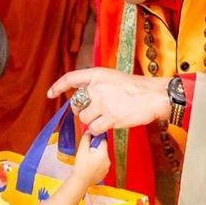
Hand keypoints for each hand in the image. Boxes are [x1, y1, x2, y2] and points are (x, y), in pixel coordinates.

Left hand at [48, 67, 170, 134]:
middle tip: (95, 111)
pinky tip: (109, 124)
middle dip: (82, 111)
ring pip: (84, 118)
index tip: (51, 93)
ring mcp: (102, 103)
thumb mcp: (114, 78)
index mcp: (98, 74)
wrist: (154, 96)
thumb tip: (85, 98)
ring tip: (107, 117)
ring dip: (92, 121)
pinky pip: (94, 128)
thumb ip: (98, 85)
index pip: (71, 78)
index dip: (58, 86)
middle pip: (77, 104)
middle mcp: (97, 87)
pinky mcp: (109, 117)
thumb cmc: (137, 88)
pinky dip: (99, 130)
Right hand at [73, 132, 109, 186]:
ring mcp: (107, 167)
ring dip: (96, 156)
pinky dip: (97, 163)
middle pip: (102, 149)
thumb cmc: (81, 166)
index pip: (103, 140)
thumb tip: (89, 132)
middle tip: (87, 152)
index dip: (96, 139)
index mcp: (103, 153)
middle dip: (95, 148)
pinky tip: (89, 166)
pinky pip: (102, 164)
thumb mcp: (82, 150)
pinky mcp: (104, 173)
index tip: (90, 141)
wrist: (80, 181)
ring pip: (102, 156)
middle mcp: (108, 160)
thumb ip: (86, 138)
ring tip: (87, 160)